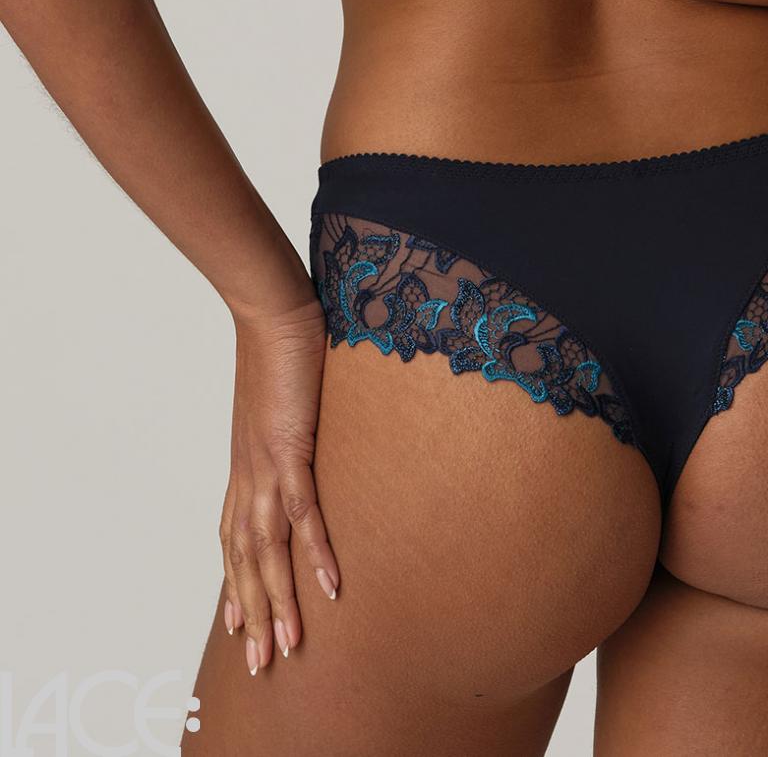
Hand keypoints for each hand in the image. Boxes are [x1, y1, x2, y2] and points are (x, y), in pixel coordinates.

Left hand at [219, 292, 339, 673]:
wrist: (272, 311)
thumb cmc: (281, 346)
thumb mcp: (282, 401)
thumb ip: (289, 427)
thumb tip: (303, 434)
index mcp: (245, 465)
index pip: (233, 538)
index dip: (235, 583)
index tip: (237, 622)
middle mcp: (248, 475)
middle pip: (244, 560)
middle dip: (253, 613)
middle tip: (261, 661)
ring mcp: (265, 466)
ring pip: (267, 551)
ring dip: (278, 602)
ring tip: (289, 646)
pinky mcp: (290, 449)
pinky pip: (304, 512)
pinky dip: (316, 551)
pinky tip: (330, 584)